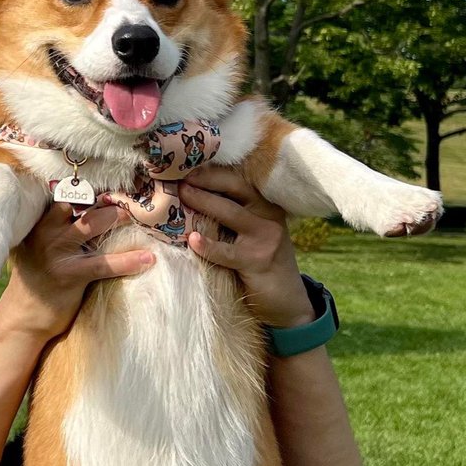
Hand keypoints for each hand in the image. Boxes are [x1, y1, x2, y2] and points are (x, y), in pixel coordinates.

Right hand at [0, 202, 154, 342]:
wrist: (23, 317)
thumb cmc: (35, 280)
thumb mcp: (38, 249)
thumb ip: (55, 231)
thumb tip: (88, 215)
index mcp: (38, 224)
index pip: (63, 197)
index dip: (85, 190)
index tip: (106, 187)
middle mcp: (46, 233)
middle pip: (79, 204)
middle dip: (103, 200)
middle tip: (126, 200)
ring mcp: (57, 253)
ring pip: (92, 225)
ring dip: (116, 218)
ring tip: (136, 219)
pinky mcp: (71, 276)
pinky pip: (104, 264)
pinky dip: (129, 260)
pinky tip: (148, 259)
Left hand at [179, 167, 314, 328]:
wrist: (287, 302)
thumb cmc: (256, 260)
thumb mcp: (247, 231)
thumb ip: (226, 213)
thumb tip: (184, 192)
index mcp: (263, 203)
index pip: (235, 179)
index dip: (209, 170)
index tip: (182, 164)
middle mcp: (267, 214)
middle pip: (234, 188)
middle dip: (204, 179)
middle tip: (178, 176)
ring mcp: (265, 237)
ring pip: (231, 213)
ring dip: (203, 202)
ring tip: (181, 194)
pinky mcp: (258, 261)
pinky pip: (228, 252)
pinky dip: (209, 246)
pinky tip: (194, 240)